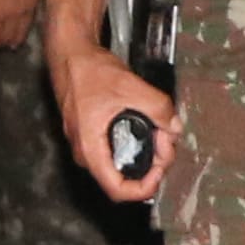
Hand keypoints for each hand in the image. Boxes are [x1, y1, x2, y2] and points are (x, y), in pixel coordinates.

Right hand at [52, 41, 168, 198]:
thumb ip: (158, 108)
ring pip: (121, 164)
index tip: (160, 168)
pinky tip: (148, 126)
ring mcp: (87, 145)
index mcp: (90, 149)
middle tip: (167, 139)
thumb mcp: (131, 86)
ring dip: (145, 153)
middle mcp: (86, 153)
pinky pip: (116, 151)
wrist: (70, 54)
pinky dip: (136, 143)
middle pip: (123, 178)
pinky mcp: (91, 136)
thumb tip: (174, 126)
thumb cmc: (89, 71)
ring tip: (160, 132)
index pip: (118, 190)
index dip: (145, 188)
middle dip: (151, 164)